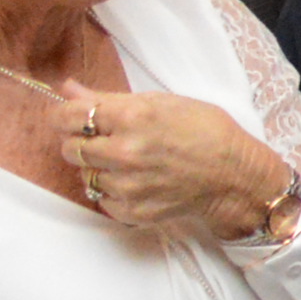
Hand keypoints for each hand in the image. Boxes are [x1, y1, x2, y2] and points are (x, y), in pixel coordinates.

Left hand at [46, 84, 289, 242]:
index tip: (71, 117)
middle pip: (69, 148)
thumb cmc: (205, 131)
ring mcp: (126, 185)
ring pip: (84, 175)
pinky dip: (112, 190)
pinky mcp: (130, 210)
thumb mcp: (163, 102)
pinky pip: (101, 199)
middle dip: (81, 142)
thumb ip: (109, 98)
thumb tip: (67, 88)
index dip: (64, 115)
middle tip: (104, 140)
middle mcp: (125, 152)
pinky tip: (136, 181)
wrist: (236, 177)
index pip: (69, 116)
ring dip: (98, 167)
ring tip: (128, 162)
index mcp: (133, 116)